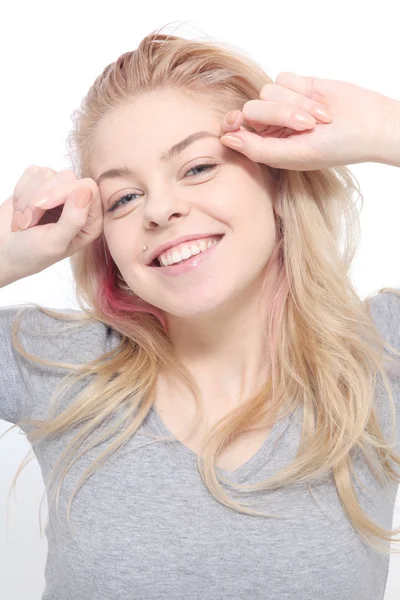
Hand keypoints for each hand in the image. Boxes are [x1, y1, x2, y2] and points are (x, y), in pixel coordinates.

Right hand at [0, 166, 102, 286]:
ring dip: (28, 198)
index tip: (42, 205)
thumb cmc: (32, 254)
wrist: (5, 251)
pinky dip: (21, 191)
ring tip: (25, 221)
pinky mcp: (42, 183)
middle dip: (41, 197)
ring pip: (47, 173)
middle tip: (29, 222)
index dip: (64, 191)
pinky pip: (32, 172)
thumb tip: (86, 191)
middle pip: (68, 177)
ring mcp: (60, 191)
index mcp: (91, 220)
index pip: (88, 188)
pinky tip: (21, 210)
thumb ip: (74, 219)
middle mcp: (79, 203)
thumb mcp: (55, 242)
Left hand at [219, 72, 394, 170]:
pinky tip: (320, 104)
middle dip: (280, 115)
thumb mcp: (293, 155)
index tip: (237, 120)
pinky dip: (302, 90)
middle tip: (307, 126)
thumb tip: (226, 138)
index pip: (236, 129)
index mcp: (265, 145)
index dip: (233, 122)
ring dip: (297, 104)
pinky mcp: (297, 85)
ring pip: (268, 92)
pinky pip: (284, 78)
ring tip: (319, 119)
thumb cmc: (332, 148)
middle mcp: (270, 125)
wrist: (366, 125)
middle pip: (253, 109)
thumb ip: (257, 149)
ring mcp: (283, 104)